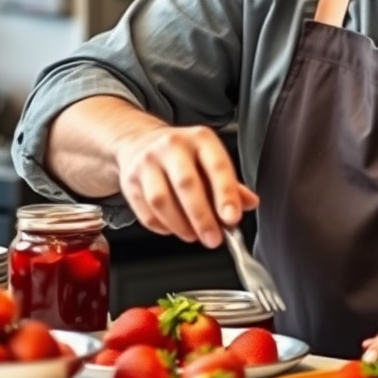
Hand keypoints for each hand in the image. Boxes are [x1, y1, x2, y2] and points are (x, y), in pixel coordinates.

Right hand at [113, 124, 258, 247]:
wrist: (141, 143)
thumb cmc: (183, 154)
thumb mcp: (211, 159)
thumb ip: (231, 184)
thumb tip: (249, 203)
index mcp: (200, 139)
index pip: (216, 166)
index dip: (226, 194)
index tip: (232, 217)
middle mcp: (173, 146)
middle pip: (186, 184)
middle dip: (202, 217)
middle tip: (213, 238)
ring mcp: (147, 162)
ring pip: (162, 200)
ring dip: (181, 225)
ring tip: (194, 235)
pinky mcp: (129, 181)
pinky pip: (146, 212)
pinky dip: (163, 227)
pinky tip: (175, 228)